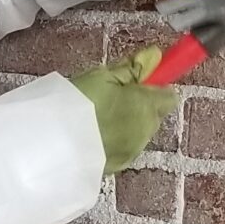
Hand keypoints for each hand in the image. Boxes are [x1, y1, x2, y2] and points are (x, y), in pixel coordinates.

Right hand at [66, 47, 178, 174]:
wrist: (55, 145)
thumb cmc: (80, 103)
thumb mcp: (103, 77)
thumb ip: (132, 68)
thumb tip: (156, 55)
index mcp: (148, 107)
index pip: (169, 96)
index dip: (154, 88)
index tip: (133, 83)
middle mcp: (146, 131)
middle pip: (152, 116)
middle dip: (137, 107)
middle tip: (108, 99)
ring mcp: (132, 152)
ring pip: (136, 134)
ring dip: (124, 125)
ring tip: (95, 120)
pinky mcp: (116, 167)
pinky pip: (122, 149)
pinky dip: (112, 142)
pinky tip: (91, 137)